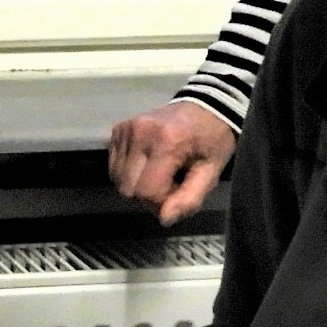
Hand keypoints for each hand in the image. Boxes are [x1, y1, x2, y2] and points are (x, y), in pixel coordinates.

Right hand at [108, 99, 236, 224]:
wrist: (205, 107)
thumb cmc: (211, 141)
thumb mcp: (211, 171)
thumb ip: (190, 198)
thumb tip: (165, 219)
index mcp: (167, 142)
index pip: (147, 191)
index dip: (161, 203)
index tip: (178, 194)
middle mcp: (140, 132)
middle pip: (128, 188)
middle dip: (147, 197)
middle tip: (170, 186)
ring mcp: (125, 129)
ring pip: (117, 179)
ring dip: (137, 186)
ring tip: (159, 174)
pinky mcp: (118, 129)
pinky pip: (114, 166)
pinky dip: (129, 173)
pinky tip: (148, 165)